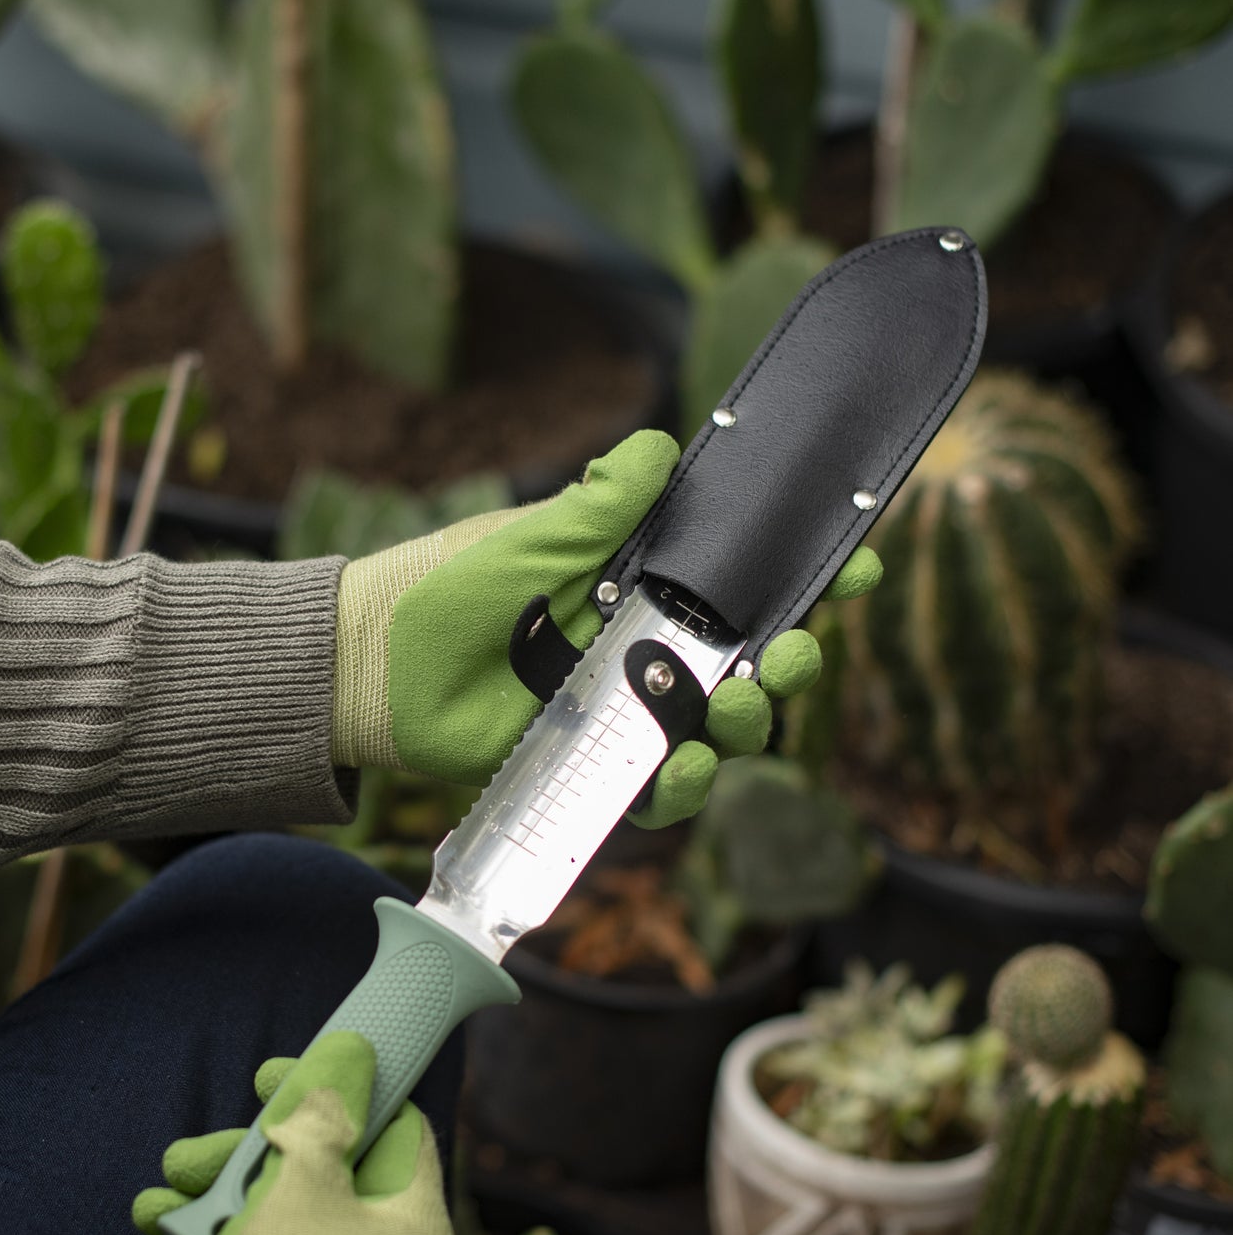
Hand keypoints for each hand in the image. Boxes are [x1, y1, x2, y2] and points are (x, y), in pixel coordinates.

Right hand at [135, 1035, 453, 1234]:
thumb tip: (352, 1062)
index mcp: (414, 1226)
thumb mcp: (305, 1180)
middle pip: (318, 1182)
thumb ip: (323, 1117)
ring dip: (209, 1210)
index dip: (338, 1093)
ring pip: (274, 1230)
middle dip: (241, 1165)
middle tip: (190, 1156)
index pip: (393, 1132)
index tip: (278, 1079)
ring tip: (152, 1205)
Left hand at [332, 429, 880, 826]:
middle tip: (793, 653)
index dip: (805, 576)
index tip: (857, 562)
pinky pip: (657, 788)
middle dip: (793, 659)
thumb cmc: (448, 588)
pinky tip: (678, 768)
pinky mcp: (592, 766)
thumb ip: (601, 503)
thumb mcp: (531, 536)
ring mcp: (623, 711)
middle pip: (750, 662)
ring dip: (749, 723)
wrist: (375, 666)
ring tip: (736, 709)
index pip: (742, 581)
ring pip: (717, 729)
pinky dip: (680, 786)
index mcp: (641, 584)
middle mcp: (644, 648)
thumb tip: (662, 446)